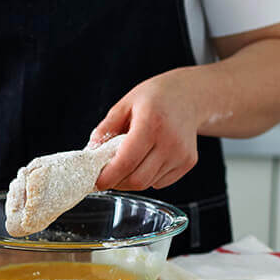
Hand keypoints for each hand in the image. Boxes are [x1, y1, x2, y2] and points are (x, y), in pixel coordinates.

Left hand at [90, 68, 202, 190]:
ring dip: (131, 180)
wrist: (189, 95)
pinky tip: (147, 159)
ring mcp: (181, 154)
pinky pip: (160, 182)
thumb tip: (90, 152)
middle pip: (137, 180)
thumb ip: (105, 129)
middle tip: (107, 175)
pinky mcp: (188, 162)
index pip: (126, 162)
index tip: (96, 181)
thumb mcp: (125, 105)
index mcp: (151, 124)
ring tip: (128, 162)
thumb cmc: (155, 98)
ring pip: (148, 183)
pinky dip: (148, 177)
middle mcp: (169, 142)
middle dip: (117, 182)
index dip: (108, 177)